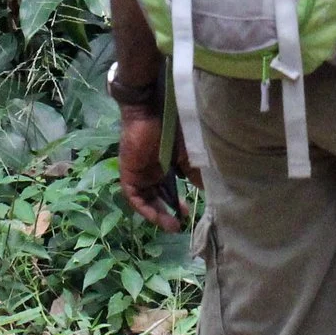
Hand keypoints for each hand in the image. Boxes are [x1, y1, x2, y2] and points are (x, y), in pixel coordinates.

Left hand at [118, 104, 198, 231]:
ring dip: (157, 214)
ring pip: (146, 199)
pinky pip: (133, 196)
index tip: (188, 213)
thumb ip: (195, 173)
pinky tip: (156, 216)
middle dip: (167, 213)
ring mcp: (139, 171)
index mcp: (165, 164)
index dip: (177, 204)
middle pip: (157, 197)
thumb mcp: (189, 154)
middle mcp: (152, 170)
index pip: (169, 190)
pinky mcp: (128, 172)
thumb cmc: (173, 127)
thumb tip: (207, 190)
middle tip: (179, 225)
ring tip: (171, 225)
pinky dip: (144, 208)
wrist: (152, 109)